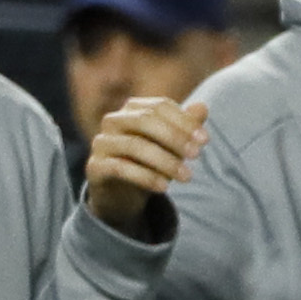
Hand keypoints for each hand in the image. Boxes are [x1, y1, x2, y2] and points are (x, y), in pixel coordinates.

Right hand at [83, 97, 208, 232]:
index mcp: (133, 109)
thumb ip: (185, 127)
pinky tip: (164, 187)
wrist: (122, 193)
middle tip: (197, 155)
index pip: (160, 106)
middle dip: (175, 137)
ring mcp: (102, 142)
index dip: (184, 121)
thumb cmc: (150, 162)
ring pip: (135, 145)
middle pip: (146, 120)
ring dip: (165, 161)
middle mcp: (113, 120)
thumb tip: (203, 107)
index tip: (205, 140)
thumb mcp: (171, 146)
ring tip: (187, 176)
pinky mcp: (95, 166)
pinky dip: (145, 177)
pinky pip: (120, 168)